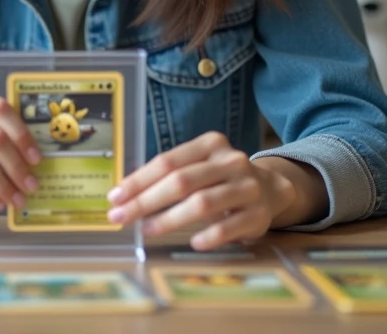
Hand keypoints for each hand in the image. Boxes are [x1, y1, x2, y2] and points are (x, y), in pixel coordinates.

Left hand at [105, 132, 295, 249]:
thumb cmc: (221, 179)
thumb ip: (170, 174)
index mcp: (211, 144)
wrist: (271, 189)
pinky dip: (208, 235)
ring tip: (147, 230)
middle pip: (181, 181)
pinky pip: (229, 226)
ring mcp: (247, 187)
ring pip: (202, 202)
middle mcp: (231, 161)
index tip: (115, 197)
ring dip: (170, 219)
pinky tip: (193, 242)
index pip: (168, 161)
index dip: (139, 180)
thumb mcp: (200, 166)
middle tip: (121, 217)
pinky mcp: (258, 214)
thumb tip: (125, 195)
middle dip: (146, 201)